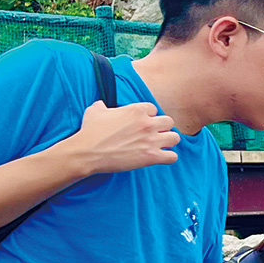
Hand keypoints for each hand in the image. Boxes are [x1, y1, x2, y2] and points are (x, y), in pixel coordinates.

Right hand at [65, 99, 179, 174]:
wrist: (88, 152)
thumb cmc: (90, 131)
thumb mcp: (95, 111)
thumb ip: (103, 105)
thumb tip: (102, 104)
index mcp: (136, 110)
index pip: (154, 109)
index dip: (149, 116)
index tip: (142, 123)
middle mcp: (147, 123)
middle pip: (169, 122)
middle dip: (162, 128)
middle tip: (153, 135)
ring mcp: (151, 140)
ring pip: (175, 138)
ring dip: (168, 141)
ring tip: (159, 146)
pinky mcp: (151, 157)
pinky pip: (173, 156)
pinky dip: (168, 157)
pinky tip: (160, 157)